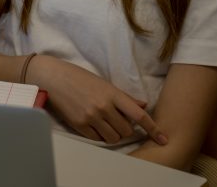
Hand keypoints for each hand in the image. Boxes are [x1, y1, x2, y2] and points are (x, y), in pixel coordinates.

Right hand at [31, 55, 167, 145]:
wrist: (52, 77)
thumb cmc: (78, 77)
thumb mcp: (103, 83)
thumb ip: (124, 96)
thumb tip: (143, 106)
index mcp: (112, 94)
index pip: (139, 115)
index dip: (153, 129)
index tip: (163, 138)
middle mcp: (103, 107)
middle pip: (127, 131)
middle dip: (126, 129)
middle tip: (118, 121)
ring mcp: (91, 117)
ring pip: (114, 138)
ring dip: (114, 134)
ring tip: (106, 124)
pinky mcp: (79, 125)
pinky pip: (98, 139)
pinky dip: (100, 136)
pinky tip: (95, 126)